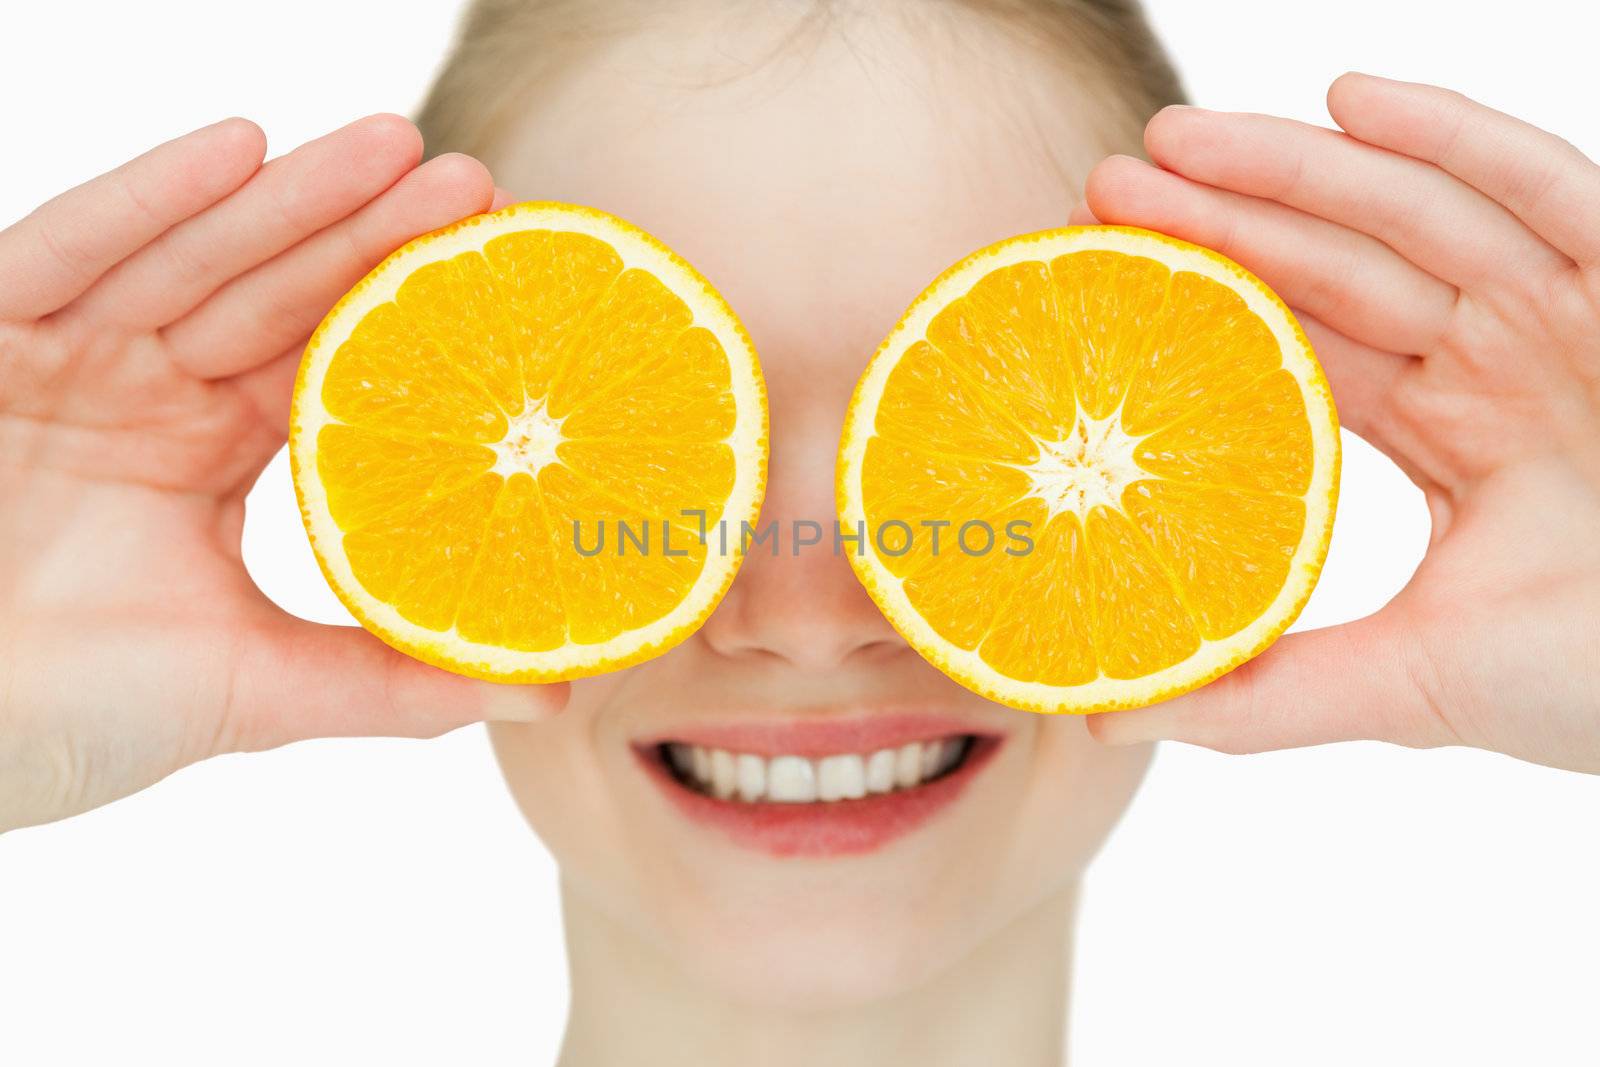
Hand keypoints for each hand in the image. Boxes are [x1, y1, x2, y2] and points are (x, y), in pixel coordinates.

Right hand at [0, 117, 565, 832]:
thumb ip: (394, 682)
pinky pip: (61, 251)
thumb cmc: (66, 719)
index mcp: (213, 451)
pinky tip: (238, 148)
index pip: (328, 356)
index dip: (410, 309)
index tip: (503, 267)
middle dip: (371, 230)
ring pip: (191, 256)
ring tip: (396, 148)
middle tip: (474, 181)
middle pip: (276, 289)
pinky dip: (144, 201)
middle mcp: (149, 391)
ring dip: (291, 197)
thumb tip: (551, 696)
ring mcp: (65, 358)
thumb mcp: (256, 690)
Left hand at [1076, 73, 1599, 772]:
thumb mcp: (1413, 684)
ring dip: (1292, 166)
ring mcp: (1567, 313)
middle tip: (1104, 183)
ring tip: (1171, 137)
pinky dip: (1455, 138)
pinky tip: (1348, 98)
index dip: (1200, 308)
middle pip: (1333, 263)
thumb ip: (1269, 696)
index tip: (1101, 277)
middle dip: (1220, 217)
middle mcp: (1497, 357)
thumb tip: (1107, 720)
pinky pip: (1545, 187)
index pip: (1296, 345)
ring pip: (1412, 212)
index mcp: (1447, 430)